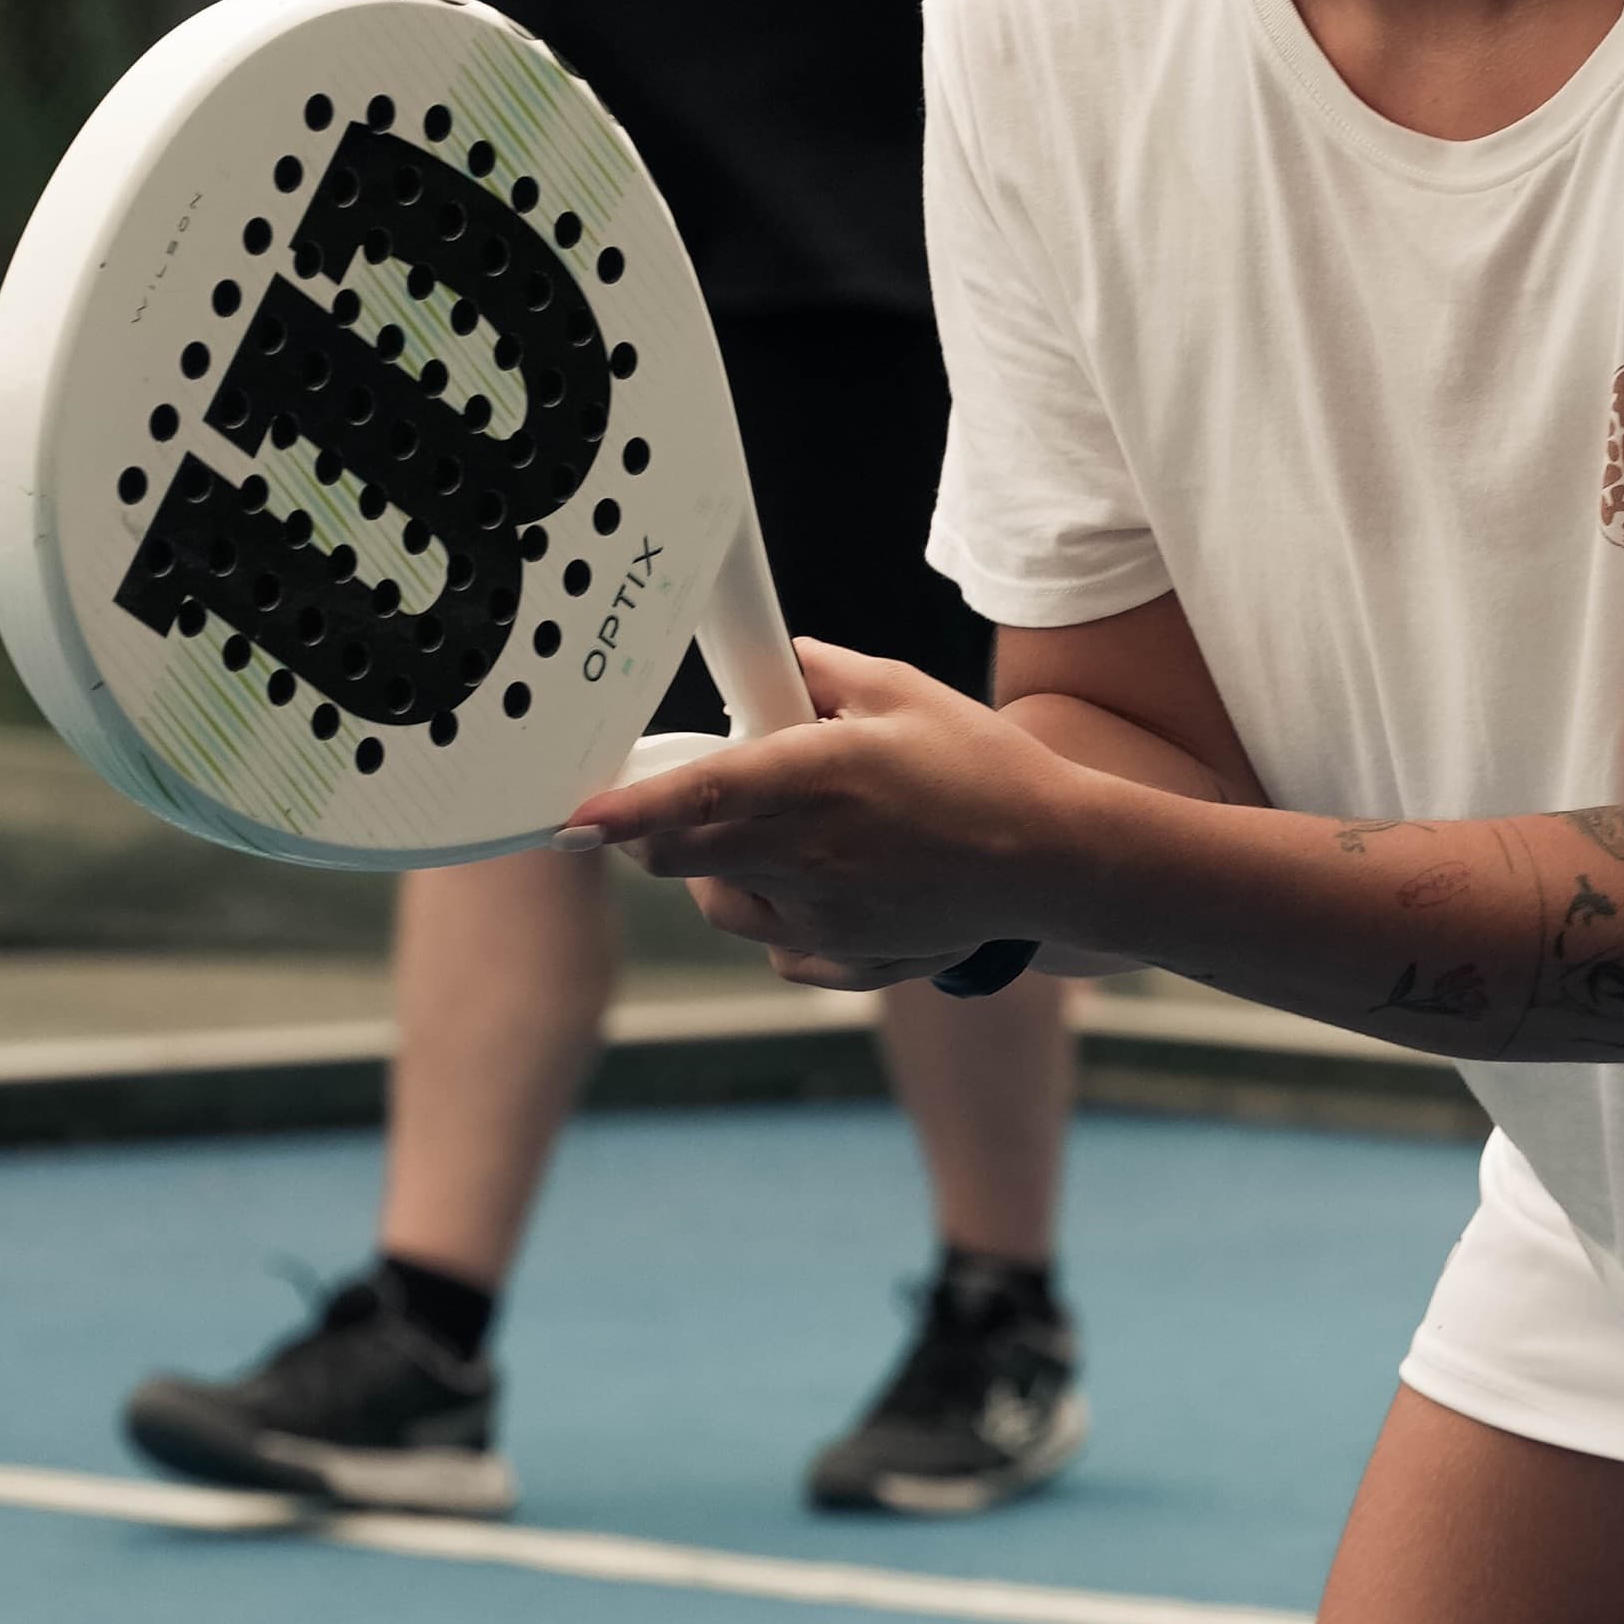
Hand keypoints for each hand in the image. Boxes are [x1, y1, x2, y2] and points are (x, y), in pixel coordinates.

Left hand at [564, 645, 1094, 991]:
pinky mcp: (843, 960)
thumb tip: (779, 663)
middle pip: (682, 857)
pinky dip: (777, 916)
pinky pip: (774, 943)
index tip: (570, 822)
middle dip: (658, 831)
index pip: (698, 794)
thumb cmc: (985, 769)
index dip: (626, 811)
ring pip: (720, 900)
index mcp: (819, 778)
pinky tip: (823, 887)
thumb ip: (829, 674)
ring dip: (717, 870)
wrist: (1053, 862)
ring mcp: (823, 916)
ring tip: (775, 837)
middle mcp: (810, 855)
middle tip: (694, 797)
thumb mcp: (909, 694)